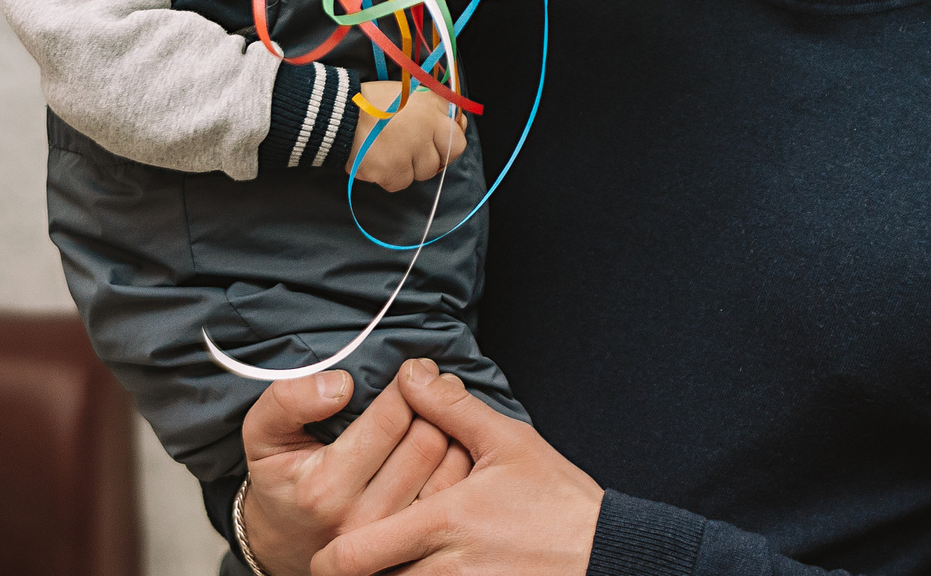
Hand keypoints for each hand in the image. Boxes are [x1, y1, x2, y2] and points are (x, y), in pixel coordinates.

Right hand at [240, 372, 456, 575]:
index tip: (416, 368)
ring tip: (446, 409)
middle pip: (426, 443)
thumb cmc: (279, 477)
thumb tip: (340, 385)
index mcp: (325, 487)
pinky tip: (450, 443)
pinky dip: (458, 463)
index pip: (391, 420)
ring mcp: (390, 536)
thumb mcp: (261, 433)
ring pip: (447, 470)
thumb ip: (288, 400)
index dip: (409, 385)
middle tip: (439, 383)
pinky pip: (451, 495)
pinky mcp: (410, 545)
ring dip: (454, 431)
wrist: (284, 541)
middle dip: (438, 404)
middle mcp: (362, 518)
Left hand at [314, 362, 602, 575]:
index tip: (325, 551)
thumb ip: (452, 410)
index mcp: (443, 523)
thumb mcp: (509, 443)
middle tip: (342, 564)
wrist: (605, 554)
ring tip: (386, 567)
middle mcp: (444, 571)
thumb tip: (410, 374)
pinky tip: (424, 573)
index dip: (329, 560)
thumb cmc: (558, 500)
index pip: (354, 556)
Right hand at [350, 82, 466, 192]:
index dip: (447, 146)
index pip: (458, 140)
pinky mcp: (390, 170)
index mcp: (432, 110)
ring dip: (405, 168)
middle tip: (404, 148)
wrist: (338, 112)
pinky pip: (398, 184)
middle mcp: (425, 131)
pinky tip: (376, 160)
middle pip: (438, 162)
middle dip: (424, 160)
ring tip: (387, 151)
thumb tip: (459, 125)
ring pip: (419, 176)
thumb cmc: (374, 102)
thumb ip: (436, 108)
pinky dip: (388, 176)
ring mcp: (408, 152)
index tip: (434, 146)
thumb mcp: (411, 93)